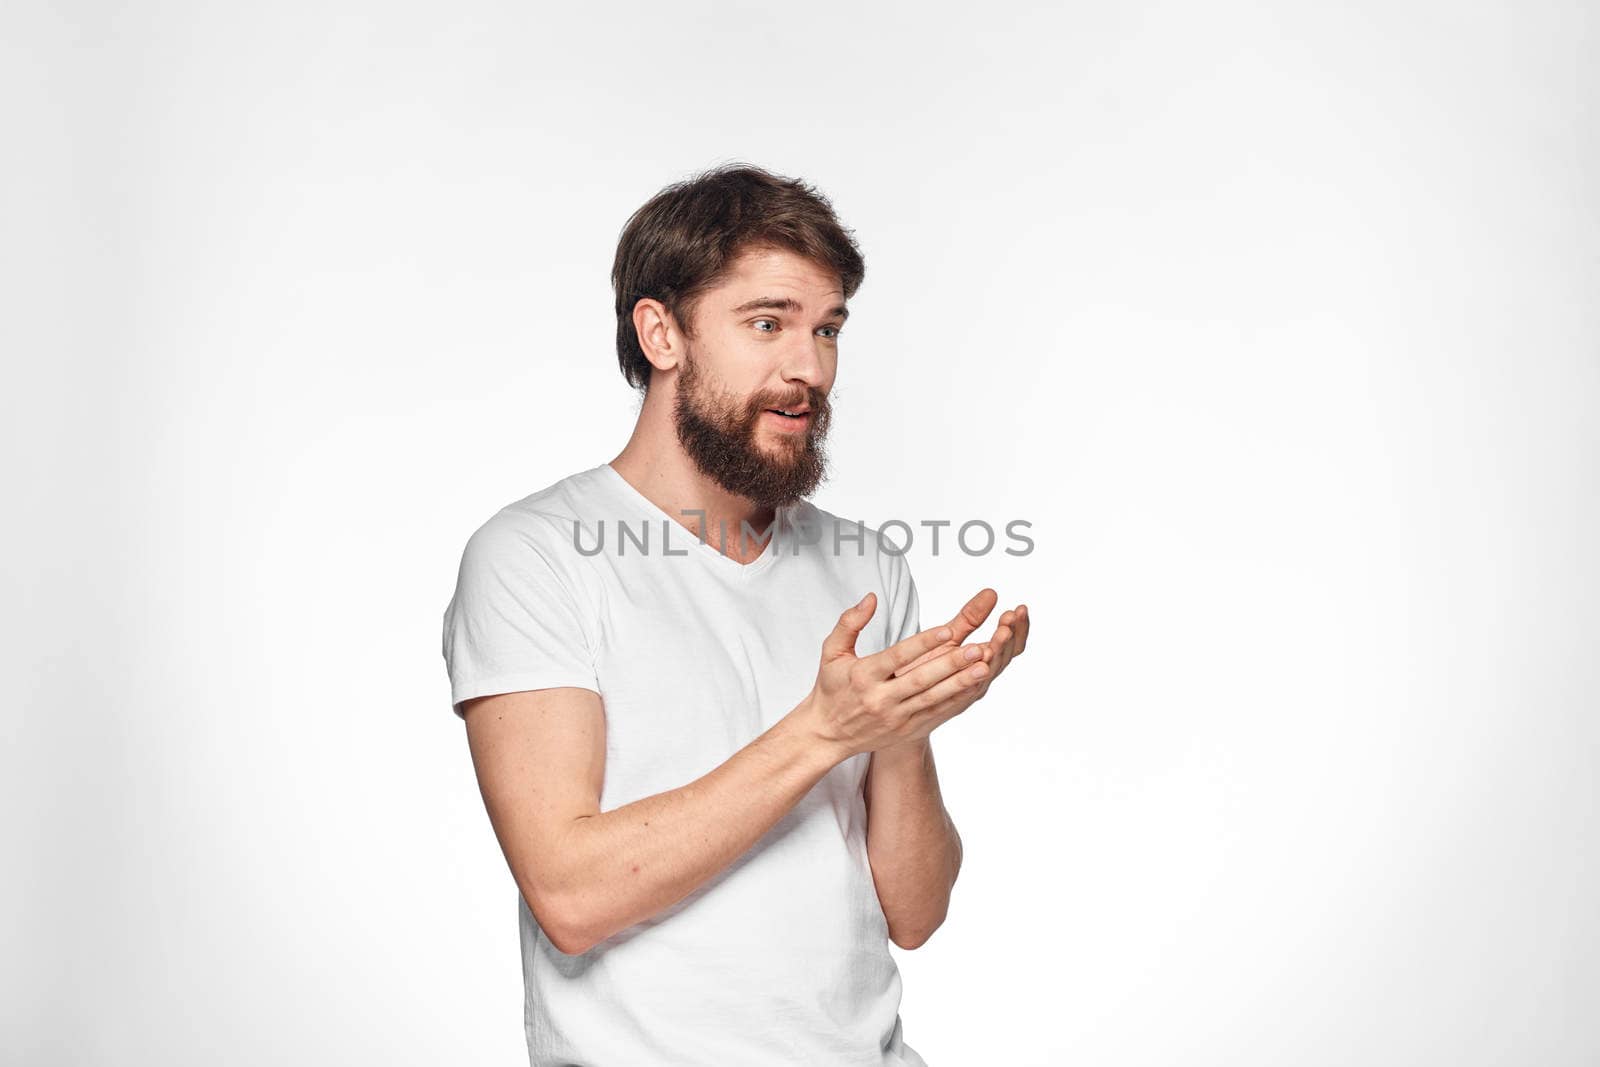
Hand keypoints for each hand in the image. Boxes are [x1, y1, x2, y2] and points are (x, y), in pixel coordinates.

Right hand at [794, 592, 993, 759]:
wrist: (827, 734)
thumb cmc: (831, 688)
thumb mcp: (831, 652)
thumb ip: (849, 623)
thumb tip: (871, 598)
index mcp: (863, 676)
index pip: (897, 657)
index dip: (923, 643)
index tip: (947, 629)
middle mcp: (881, 699)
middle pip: (921, 680)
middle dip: (951, 664)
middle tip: (978, 647)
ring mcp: (896, 718)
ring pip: (934, 699)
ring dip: (961, 683)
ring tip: (984, 666)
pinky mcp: (908, 730)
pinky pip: (937, 714)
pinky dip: (958, 700)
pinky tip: (976, 686)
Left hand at [892, 588, 1029, 707]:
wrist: (903, 702)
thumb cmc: (925, 667)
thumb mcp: (951, 636)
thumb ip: (971, 617)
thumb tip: (992, 592)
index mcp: (985, 661)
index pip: (1012, 645)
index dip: (1020, 628)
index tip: (1020, 609)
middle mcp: (982, 677)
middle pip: (1005, 658)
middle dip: (1009, 636)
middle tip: (1010, 618)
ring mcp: (969, 691)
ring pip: (989, 672)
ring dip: (997, 652)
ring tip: (1002, 633)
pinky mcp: (951, 701)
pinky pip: (967, 689)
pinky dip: (975, 675)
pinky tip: (982, 661)